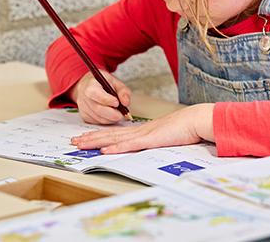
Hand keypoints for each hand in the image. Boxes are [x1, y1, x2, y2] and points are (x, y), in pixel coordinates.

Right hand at [69, 70, 131, 124]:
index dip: (106, 100)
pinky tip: (111, 115)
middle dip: (113, 114)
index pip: (95, 93)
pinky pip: (97, 122)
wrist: (87, 86)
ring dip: (112, 118)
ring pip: (99, 118)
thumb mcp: (115, 82)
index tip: (117, 103)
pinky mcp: (84, 116)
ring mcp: (83, 107)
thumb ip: (123, 91)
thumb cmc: (102, 83)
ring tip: (118, 114)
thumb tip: (126, 103)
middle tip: (123, 113)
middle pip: (98, 109)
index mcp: (90, 84)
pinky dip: (107, 120)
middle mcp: (84, 97)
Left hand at [71, 103, 214, 153]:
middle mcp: (140, 131)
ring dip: (96, 142)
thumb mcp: (167, 136)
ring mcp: (144, 134)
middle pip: (110, 134)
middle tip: (74, 142)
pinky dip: (116, 148)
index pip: (116, 133)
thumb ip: (157, 140)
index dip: (100, 135)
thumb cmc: (186, 127)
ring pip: (115, 139)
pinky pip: (130, 145)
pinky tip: (105, 150)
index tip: (86, 138)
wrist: (196, 119)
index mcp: (143, 130)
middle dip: (90, 138)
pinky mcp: (151, 140)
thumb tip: (150, 146)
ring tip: (80, 145)